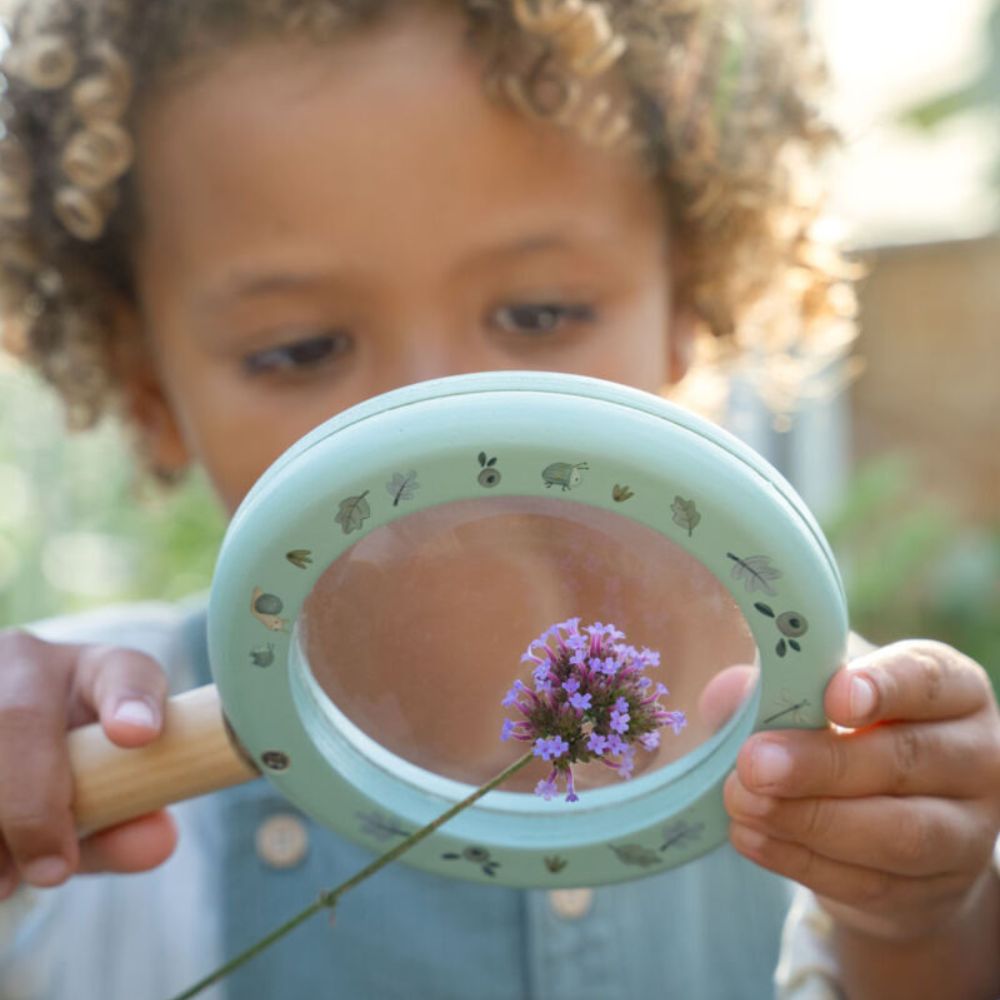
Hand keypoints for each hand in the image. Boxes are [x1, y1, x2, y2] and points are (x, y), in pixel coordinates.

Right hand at [0, 630, 177, 899]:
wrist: (8, 755)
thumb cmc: (69, 774)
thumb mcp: (101, 792)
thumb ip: (130, 818)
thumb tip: (157, 842)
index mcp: (95, 672)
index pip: (123, 672)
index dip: (130, 701)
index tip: (137, 735)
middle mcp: (26, 663)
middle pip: (18, 716)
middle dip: (33, 802)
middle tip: (53, 871)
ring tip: (6, 881)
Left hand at [725, 639, 999, 941]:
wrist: (890, 826)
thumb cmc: (848, 734)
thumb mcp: (818, 694)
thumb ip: (774, 686)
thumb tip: (726, 694)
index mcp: (953, 690)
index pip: (928, 680)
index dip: (884, 687)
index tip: (832, 696)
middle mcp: (975, 758)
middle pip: (907, 759)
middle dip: (823, 764)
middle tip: (754, 762)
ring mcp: (965, 831)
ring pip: (897, 833)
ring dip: (809, 819)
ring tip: (742, 801)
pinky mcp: (931, 890)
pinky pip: (868, 881)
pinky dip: (799, 859)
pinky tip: (750, 836)